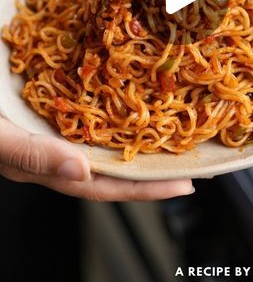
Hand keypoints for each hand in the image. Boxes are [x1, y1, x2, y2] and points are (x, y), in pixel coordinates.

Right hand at [0, 116, 193, 200]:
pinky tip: (130, 93)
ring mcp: (50, 124)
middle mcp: (50, 147)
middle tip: (192, 157)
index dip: (143, 188)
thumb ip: (30, 155)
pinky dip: (113, 103)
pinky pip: (88, 107)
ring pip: (101, 136)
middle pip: (109, 165)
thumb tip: (83, 172)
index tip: (186, 185)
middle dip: (150, 165)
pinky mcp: (48, 100)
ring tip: (172, 128)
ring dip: (135, 134)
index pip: (101, 186)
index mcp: (39, 163)